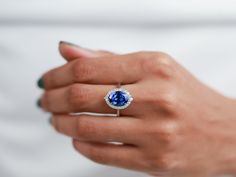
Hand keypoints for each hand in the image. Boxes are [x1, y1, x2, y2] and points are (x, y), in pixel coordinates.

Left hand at [38, 42, 235, 176]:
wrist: (226, 132)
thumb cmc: (188, 98)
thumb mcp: (153, 68)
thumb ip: (108, 59)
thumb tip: (67, 52)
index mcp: (154, 67)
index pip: (88, 67)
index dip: (58, 73)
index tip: (47, 80)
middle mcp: (156, 97)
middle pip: (81, 95)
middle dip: (53, 98)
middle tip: (45, 100)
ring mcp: (155, 132)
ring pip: (87, 127)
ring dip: (62, 123)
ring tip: (55, 120)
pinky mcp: (153, 161)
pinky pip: (103, 153)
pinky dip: (80, 145)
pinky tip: (76, 139)